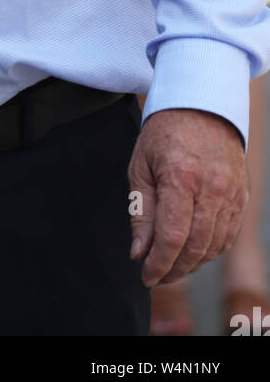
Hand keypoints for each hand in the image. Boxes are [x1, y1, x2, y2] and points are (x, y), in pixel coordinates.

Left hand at [128, 107, 247, 287]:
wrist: (202, 105)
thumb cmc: (164, 134)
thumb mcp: (141, 166)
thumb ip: (141, 212)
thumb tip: (139, 253)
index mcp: (181, 176)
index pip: (173, 236)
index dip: (159, 263)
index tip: (146, 276)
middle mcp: (212, 187)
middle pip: (196, 247)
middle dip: (174, 269)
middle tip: (156, 276)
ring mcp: (231, 192)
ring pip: (214, 245)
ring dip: (192, 264)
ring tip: (171, 266)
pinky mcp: (242, 195)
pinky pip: (228, 235)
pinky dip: (210, 250)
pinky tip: (193, 252)